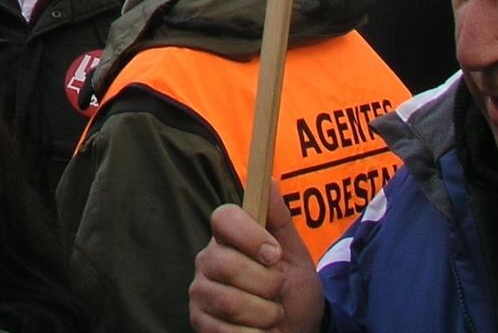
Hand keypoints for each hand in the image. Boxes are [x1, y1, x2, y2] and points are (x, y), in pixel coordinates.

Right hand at [189, 182, 323, 332]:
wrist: (297, 329)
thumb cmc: (293, 290)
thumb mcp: (296, 256)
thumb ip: (280, 221)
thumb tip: (268, 180)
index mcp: (228, 238)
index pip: (223, 218)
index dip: (249, 235)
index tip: (275, 255)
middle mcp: (207, 261)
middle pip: (224, 263)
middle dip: (265, 284)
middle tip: (278, 293)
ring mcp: (201, 292)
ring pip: (227, 300)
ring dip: (264, 314)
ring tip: (272, 315)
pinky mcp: (200, 322)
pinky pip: (223, 330)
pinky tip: (259, 331)